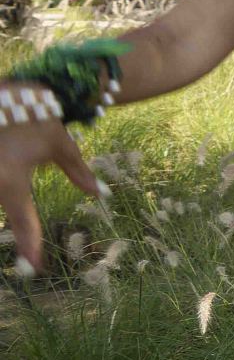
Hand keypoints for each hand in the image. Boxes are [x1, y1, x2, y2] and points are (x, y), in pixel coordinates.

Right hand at [0, 107, 100, 272]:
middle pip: (2, 210)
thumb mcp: (59, 144)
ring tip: (24, 219)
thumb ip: (78, 172)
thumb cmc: (35, 113)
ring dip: (10, 204)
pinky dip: (2, 193)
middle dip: (16, 227)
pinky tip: (10, 191)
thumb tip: (99, 194)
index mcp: (9, 179)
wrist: (5, 91)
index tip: (35, 268)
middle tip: (29, 257)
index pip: (22, 220)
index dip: (29, 245)